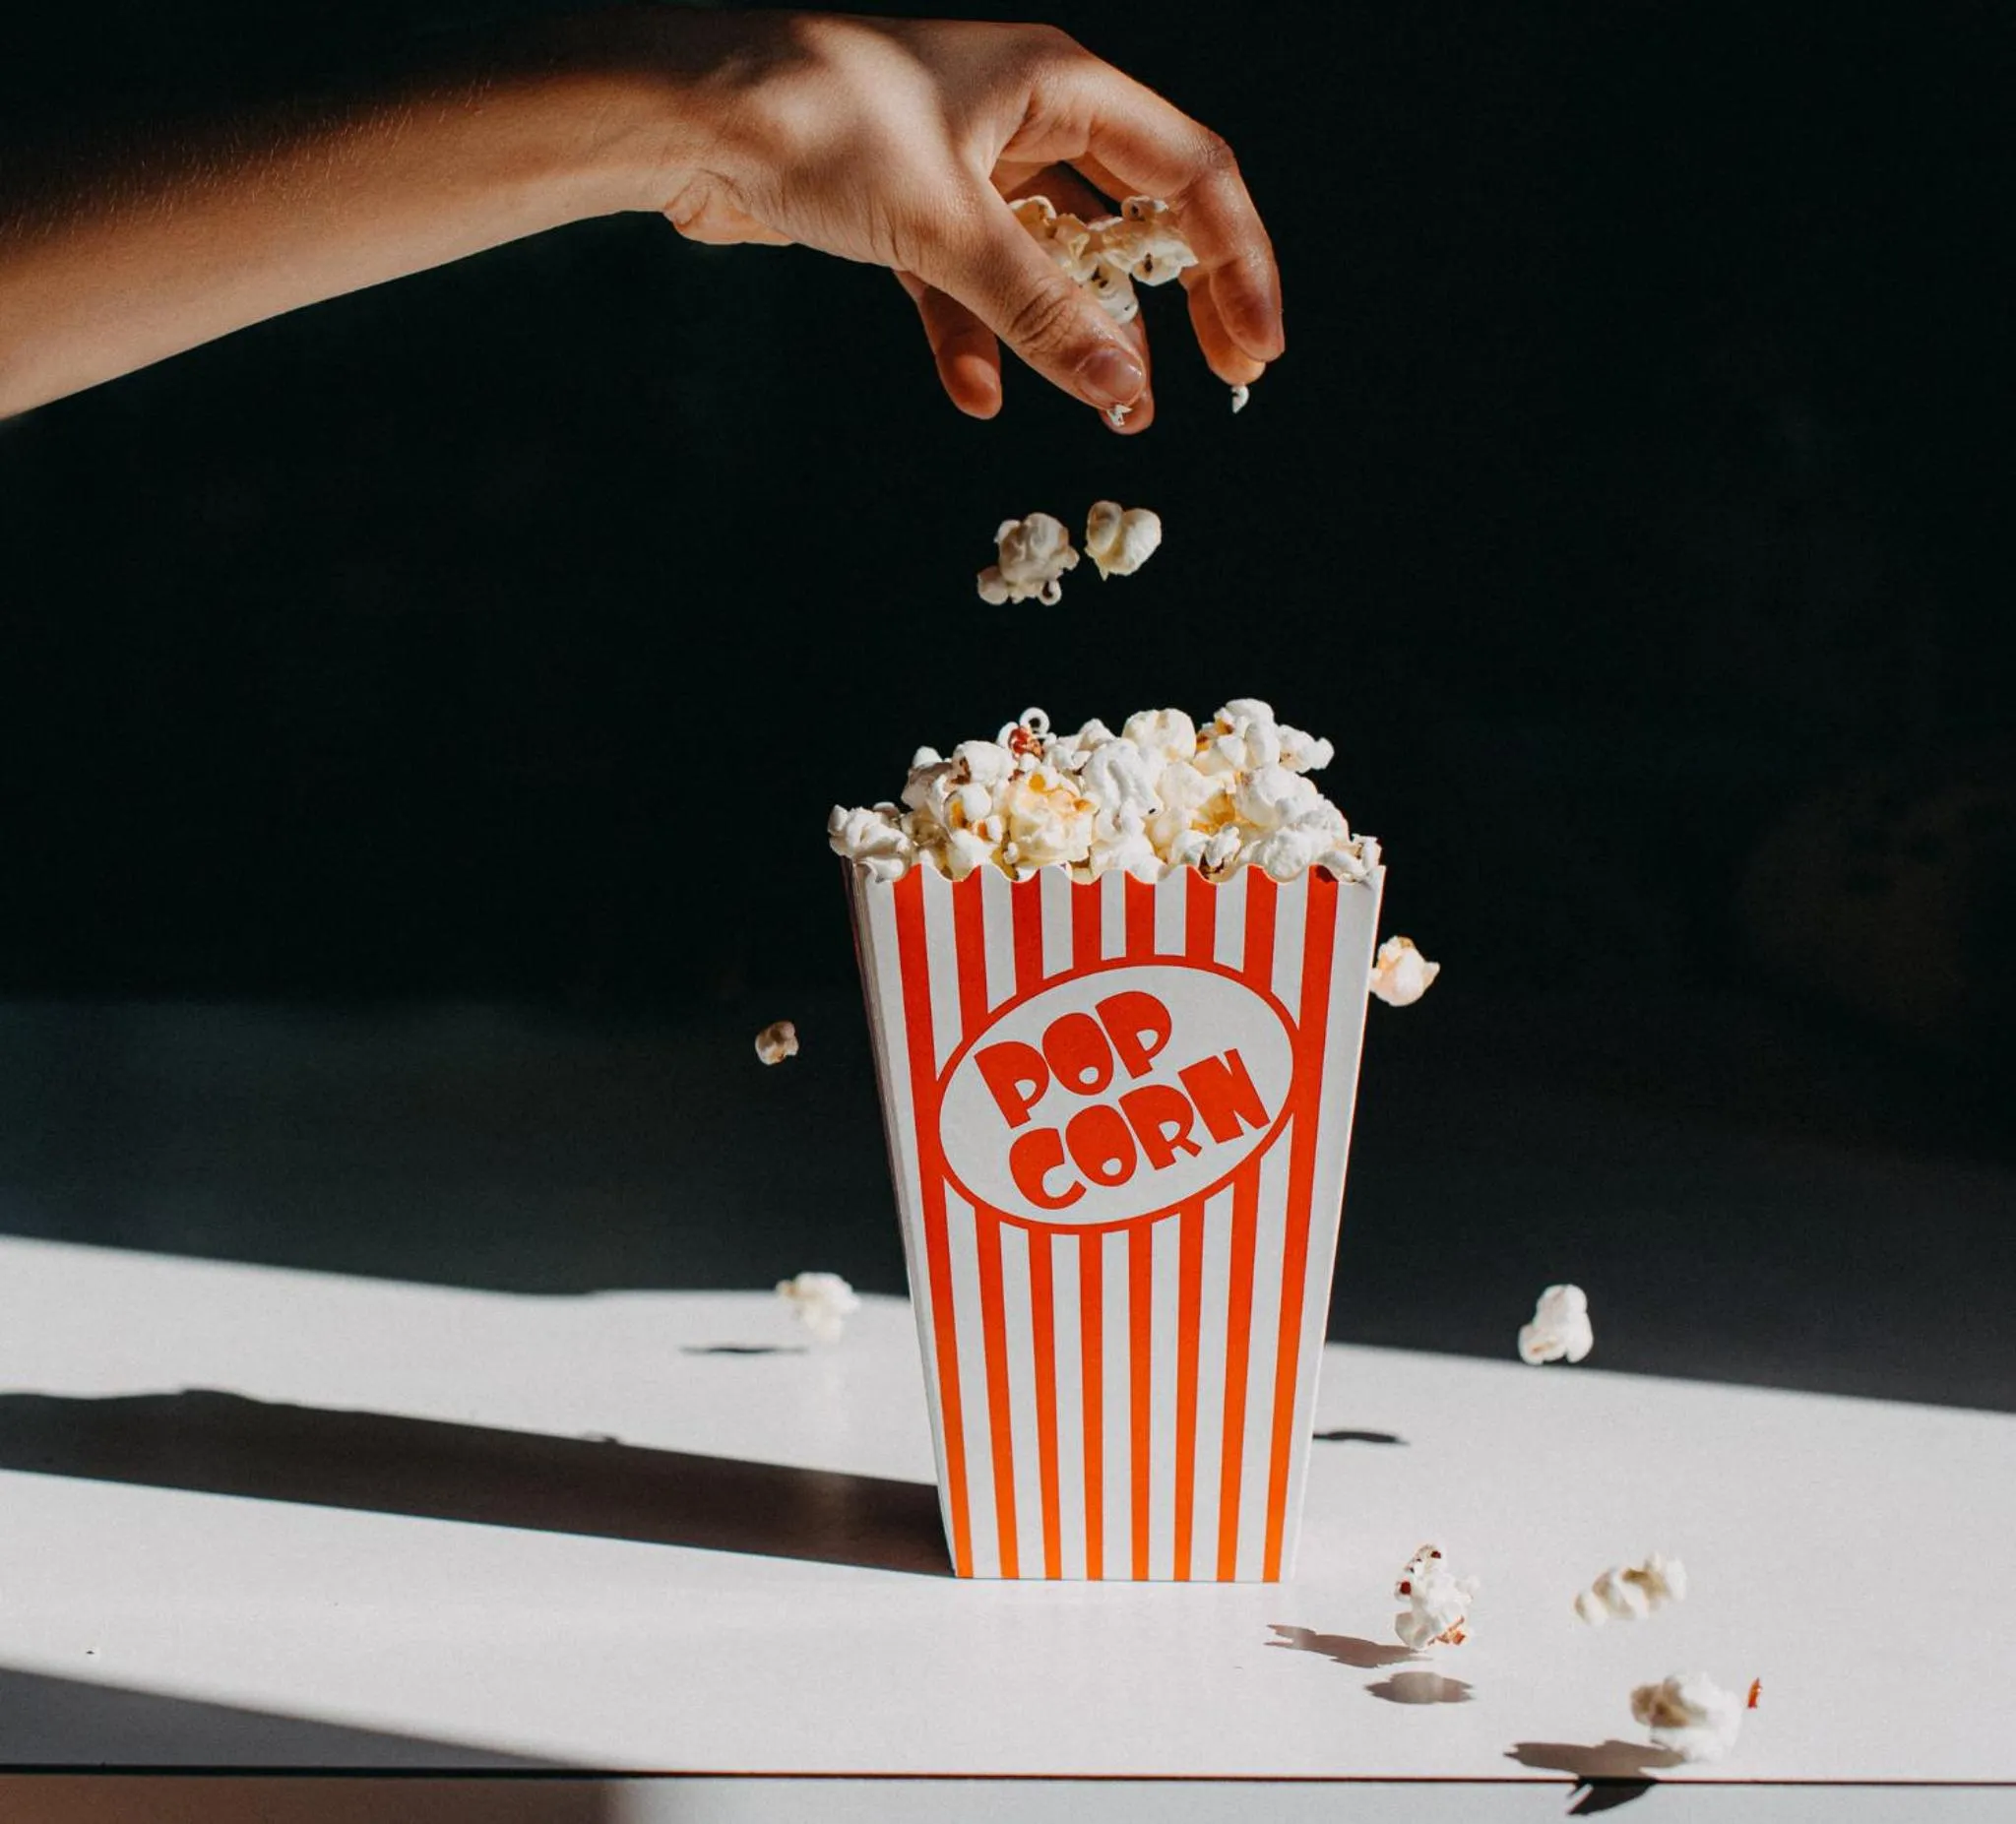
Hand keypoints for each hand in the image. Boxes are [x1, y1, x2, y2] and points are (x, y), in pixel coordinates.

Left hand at [652, 14, 1282, 431]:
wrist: (681, 115)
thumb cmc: (816, 123)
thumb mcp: (947, 224)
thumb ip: (1042, 309)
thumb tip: (1126, 388)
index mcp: (1056, 83)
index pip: (1190, 174)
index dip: (1236, 263)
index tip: (1254, 349)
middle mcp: (1021, 114)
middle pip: (1131, 218)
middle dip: (1164, 307)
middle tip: (1206, 383)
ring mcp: (964, 164)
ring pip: (1049, 261)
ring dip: (1073, 336)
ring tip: (1104, 409)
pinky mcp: (907, 210)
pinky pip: (967, 284)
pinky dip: (975, 338)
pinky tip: (975, 393)